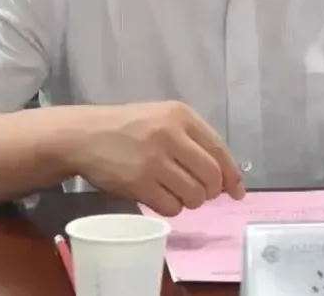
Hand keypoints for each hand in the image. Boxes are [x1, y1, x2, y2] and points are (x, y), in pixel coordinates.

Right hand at [71, 101, 245, 215]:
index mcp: (181, 115)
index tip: (237, 191)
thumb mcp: (164, 120)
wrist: (86, 135)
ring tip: (177, 192)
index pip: (219, 149)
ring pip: (194, 195)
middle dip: (211, 191)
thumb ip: (194, 141)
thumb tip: (227, 179)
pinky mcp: (138, 182)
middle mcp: (171, 134)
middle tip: (201, 194)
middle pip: (211, 175)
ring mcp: (154, 159)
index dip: (232, 174)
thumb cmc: (130, 128)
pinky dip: (172, 208)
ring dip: (191, 201)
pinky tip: (160, 197)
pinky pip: (171, 207)